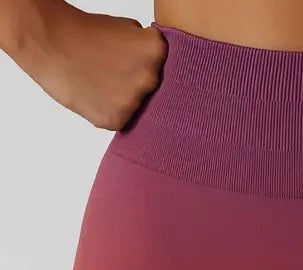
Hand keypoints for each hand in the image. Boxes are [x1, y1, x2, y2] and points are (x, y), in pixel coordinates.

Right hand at [19, 4, 166, 129]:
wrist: (48, 41)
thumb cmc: (85, 32)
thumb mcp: (128, 29)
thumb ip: (148, 51)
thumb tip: (160, 68)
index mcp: (157, 53)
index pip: (167, 70)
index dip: (147, 67)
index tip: (132, 62)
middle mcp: (150, 79)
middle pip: (152, 91)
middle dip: (136, 84)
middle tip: (112, 73)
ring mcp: (133, 102)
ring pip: (136, 107)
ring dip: (122, 99)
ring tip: (99, 82)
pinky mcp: (116, 120)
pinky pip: (120, 120)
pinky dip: (108, 111)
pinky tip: (94, 95)